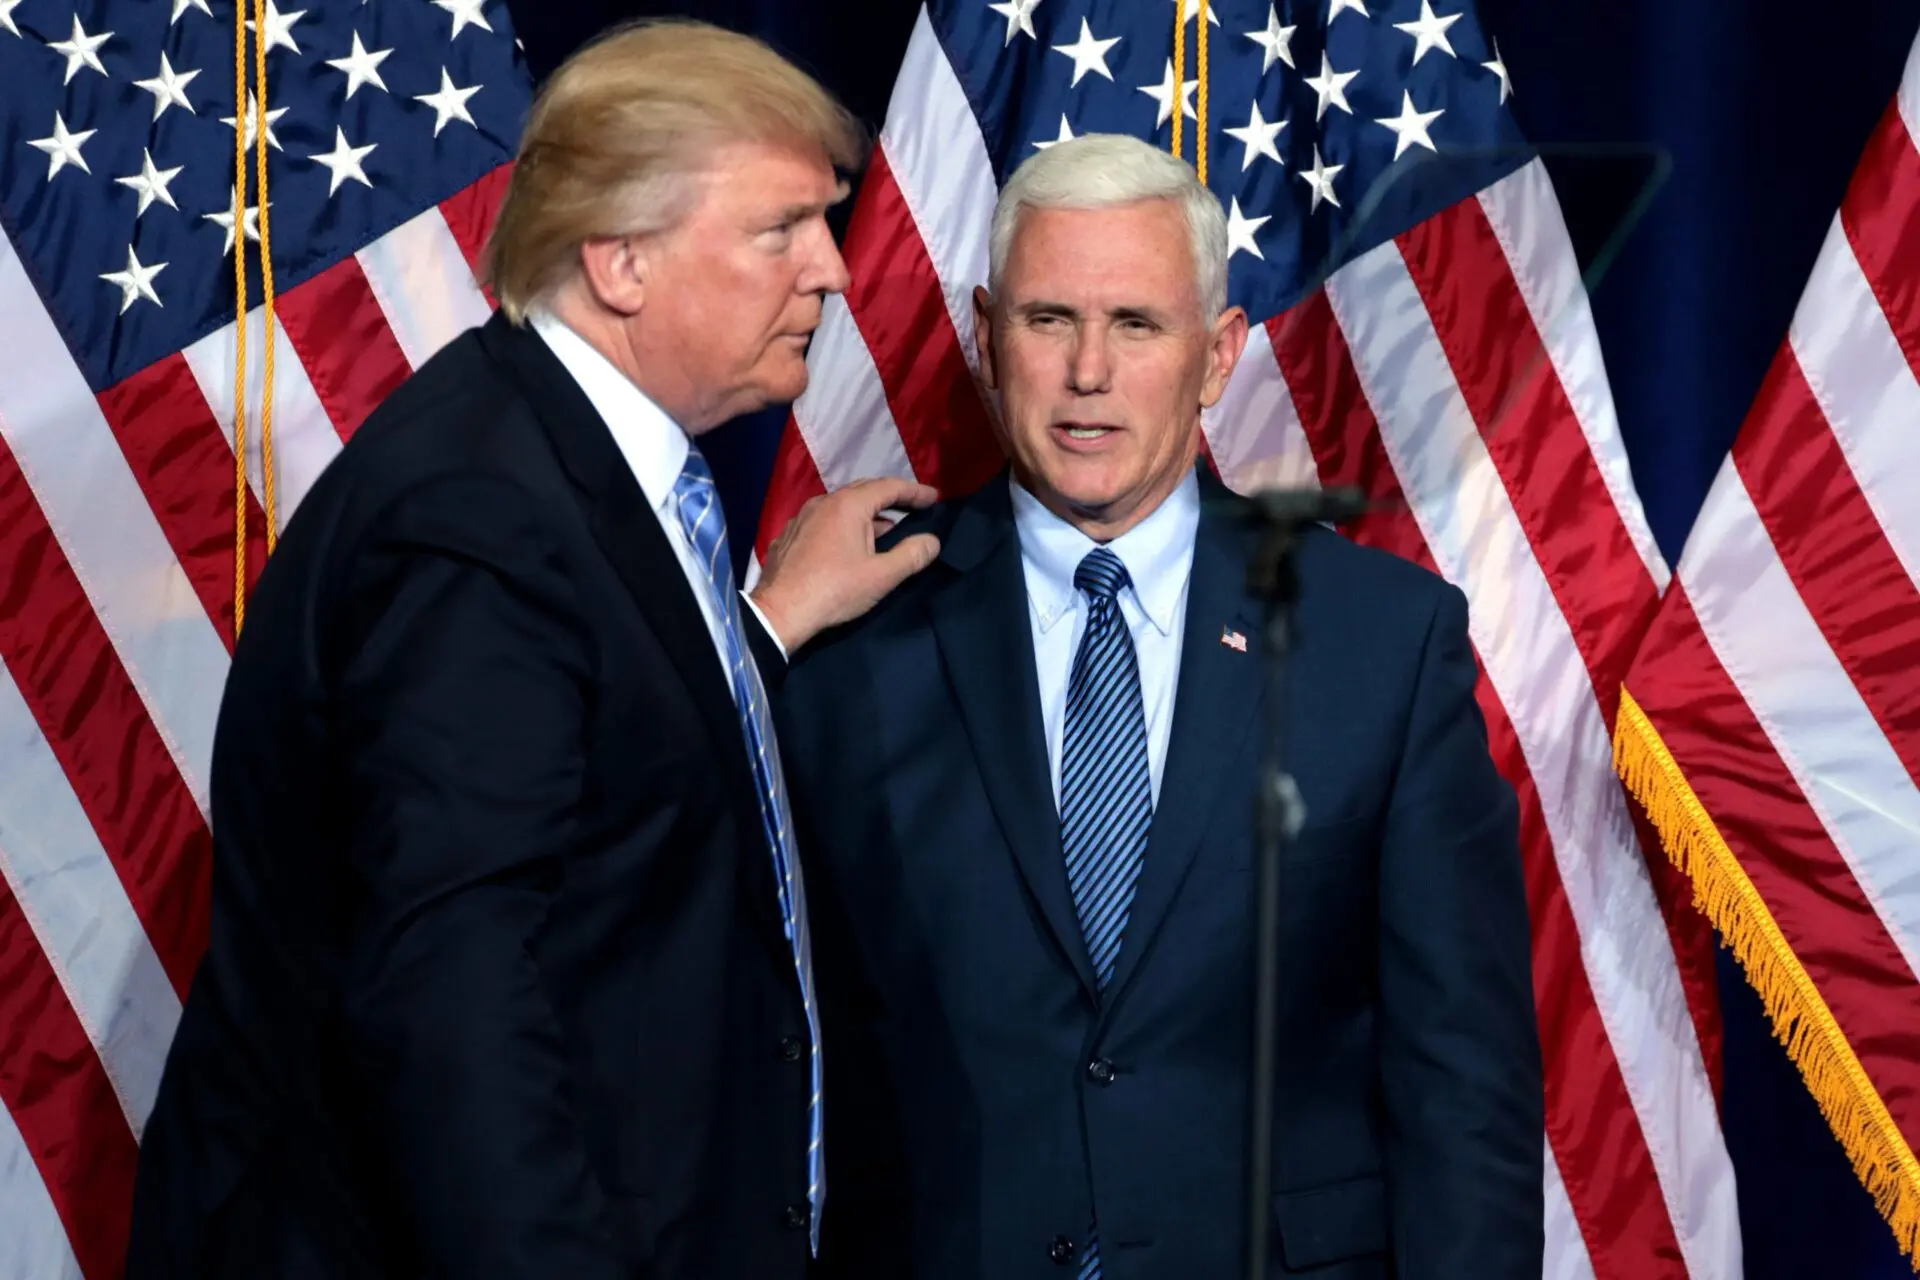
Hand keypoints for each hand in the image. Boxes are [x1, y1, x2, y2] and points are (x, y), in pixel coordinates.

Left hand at [750, 477, 941, 650]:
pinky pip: (824, 521)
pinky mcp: (790, 535)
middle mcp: (823, 502)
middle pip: (864, 491)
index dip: (915, 492)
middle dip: (891, 498)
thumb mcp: (882, 576)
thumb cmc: (835, 590)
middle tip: (913, 508)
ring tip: (886, 530)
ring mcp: (802, 517)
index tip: (934, 499)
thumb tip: (932, 541)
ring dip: (867, 514)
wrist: (779, 612)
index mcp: (849, 505)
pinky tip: (849, 545)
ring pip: (842, 507)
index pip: (889, 487)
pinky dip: (844, 526)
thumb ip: (912, 555)